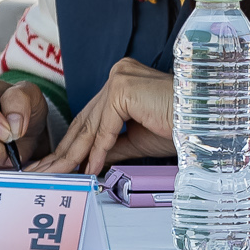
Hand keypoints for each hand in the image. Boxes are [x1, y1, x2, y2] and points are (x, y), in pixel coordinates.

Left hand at [36, 57, 172, 176]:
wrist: (203, 121)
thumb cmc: (179, 126)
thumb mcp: (136, 140)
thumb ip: (111, 147)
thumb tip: (88, 161)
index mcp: (122, 82)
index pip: (91, 117)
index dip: (73, 144)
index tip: (58, 165)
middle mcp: (118, 74)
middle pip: (87, 120)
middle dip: (65, 150)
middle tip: (45, 171)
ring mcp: (119, 78)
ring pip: (92, 125)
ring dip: (74, 155)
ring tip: (60, 175)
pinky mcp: (123, 88)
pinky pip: (106, 127)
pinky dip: (97, 150)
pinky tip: (89, 168)